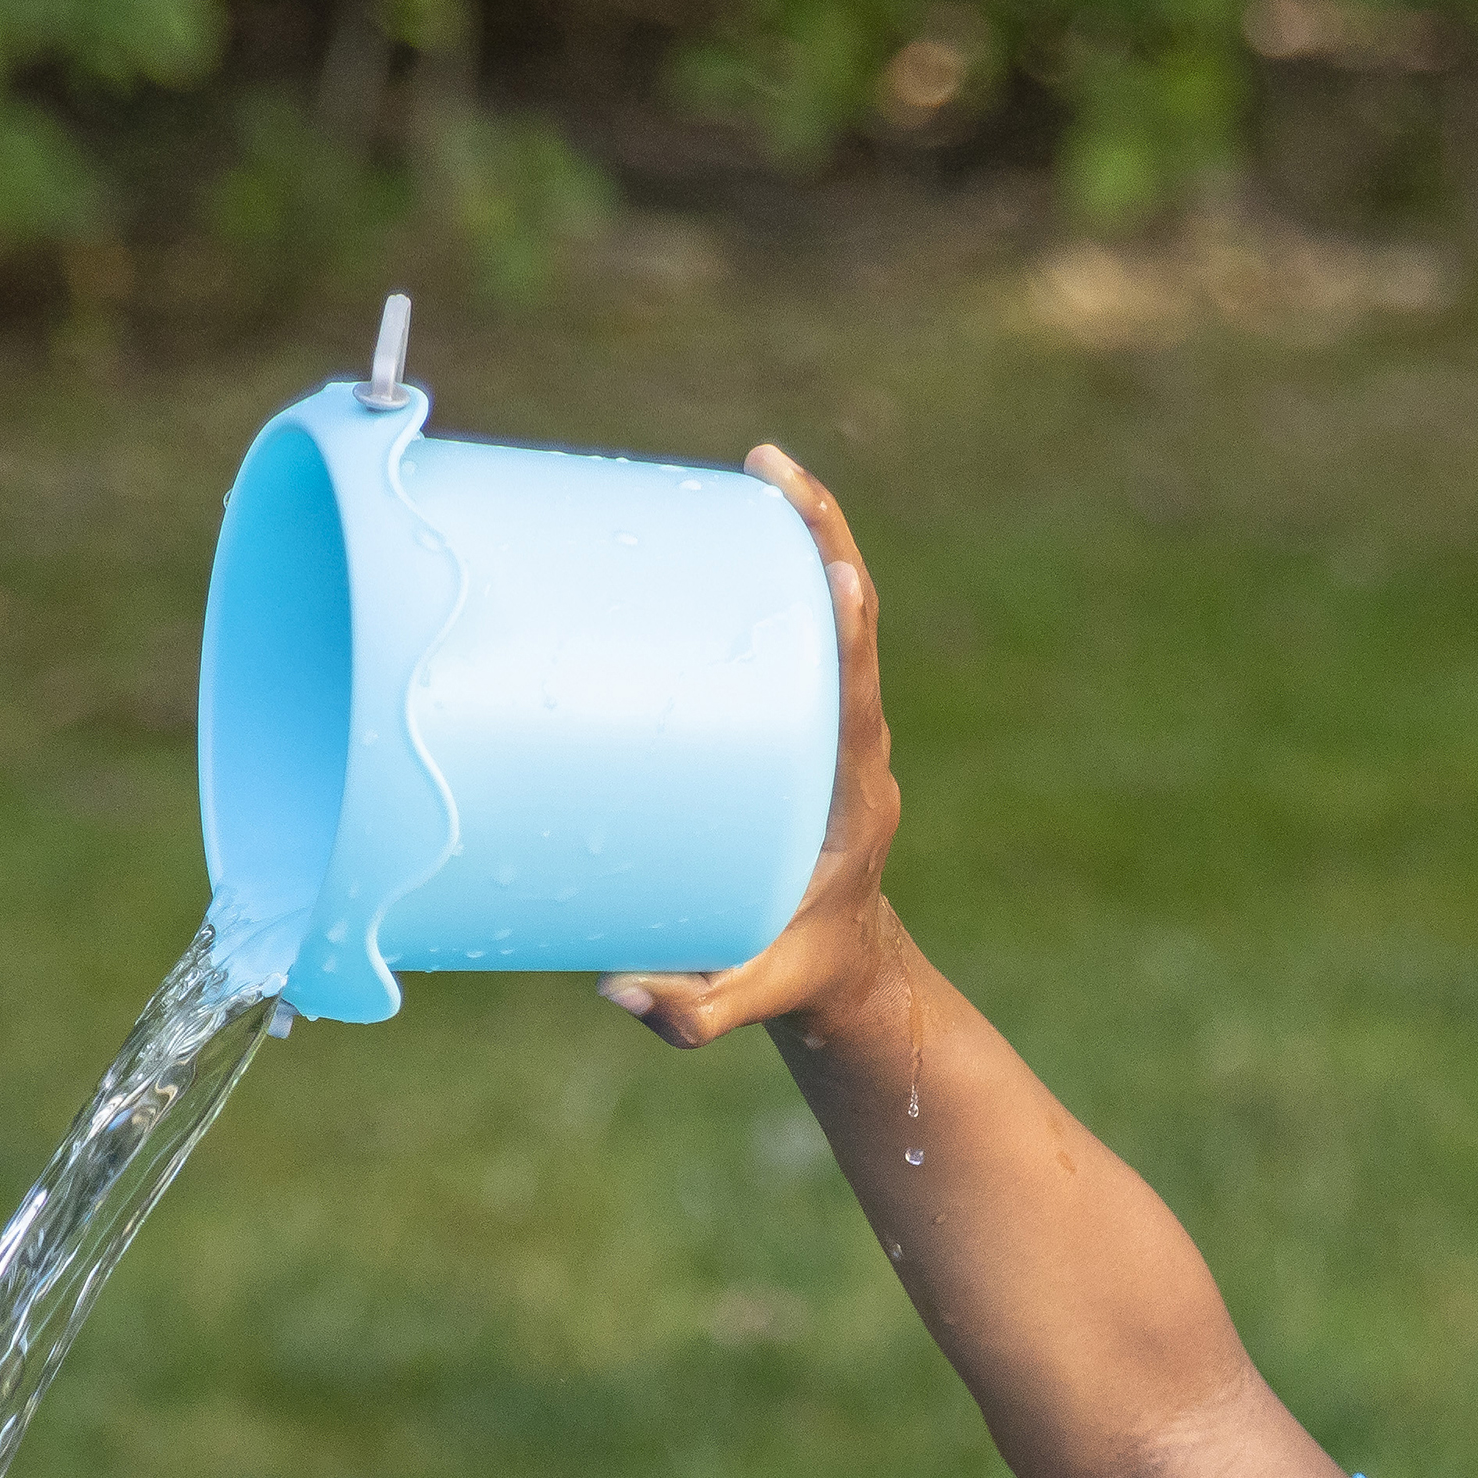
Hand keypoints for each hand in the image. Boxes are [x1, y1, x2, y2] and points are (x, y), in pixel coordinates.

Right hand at [599, 445, 903, 1051]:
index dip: (851, 634)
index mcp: (856, 801)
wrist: (845, 968)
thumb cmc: (797, 975)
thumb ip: (693, 1012)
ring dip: (809, 534)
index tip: (835, 570)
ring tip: (761, 466)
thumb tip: (616, 991)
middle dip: (824, 538)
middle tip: (771, 467)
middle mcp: (858, 749)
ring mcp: (838, 729)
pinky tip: (736, 522)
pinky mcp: (810, 721)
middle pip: (856, 621)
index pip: (860, 699)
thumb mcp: (751, 998)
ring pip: (838, 611)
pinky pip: (809, 630)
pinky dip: (784, 572)